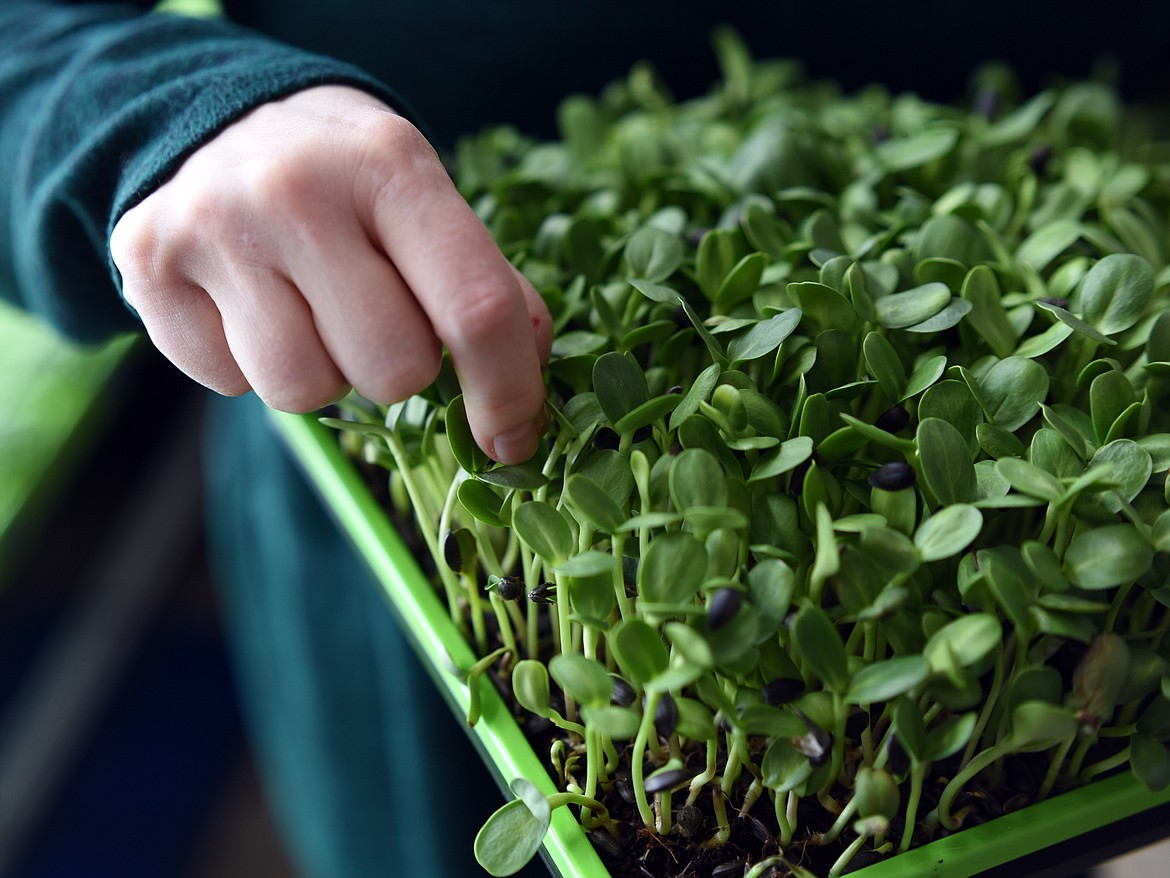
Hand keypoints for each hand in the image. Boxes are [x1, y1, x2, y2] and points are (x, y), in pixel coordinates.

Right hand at [110, 85, 551, 463]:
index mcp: (391, 166)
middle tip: (376, 319)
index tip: (514, 440)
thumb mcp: (427, 200)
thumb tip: (523, 394)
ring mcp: (214, 228)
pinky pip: (228, 384)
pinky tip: (250, 305)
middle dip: (401, 371)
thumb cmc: (348, 180)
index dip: (507, 391)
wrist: (220, 121)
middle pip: (393, 370)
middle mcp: (298, 192)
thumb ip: (486, 286)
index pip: (475, 309)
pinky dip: (249, 365)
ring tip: (310, 311)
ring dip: (325, 373)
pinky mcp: (150, 266)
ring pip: (304, 393)